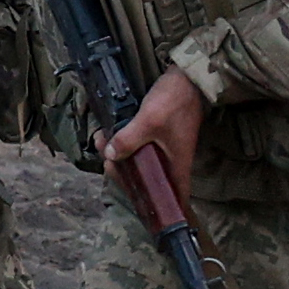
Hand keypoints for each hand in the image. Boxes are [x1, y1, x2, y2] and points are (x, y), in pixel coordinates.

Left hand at [101, 64, 207, 220]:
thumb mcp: (148, 121)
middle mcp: (173, 162)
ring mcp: (166, 149)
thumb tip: (109, 156)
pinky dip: (125, 145)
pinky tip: (111, 134)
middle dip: (124, 175)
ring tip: (102, 141)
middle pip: (148, 182)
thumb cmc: (174, 102)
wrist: (186, 78)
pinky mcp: (160, 137)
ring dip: (120, 156)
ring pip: (140, 163)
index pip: (174, 198)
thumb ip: (128, 139)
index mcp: (177, 165)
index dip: (161, 210)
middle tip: (107, 162)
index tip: (142, 209)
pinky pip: (139, 149)